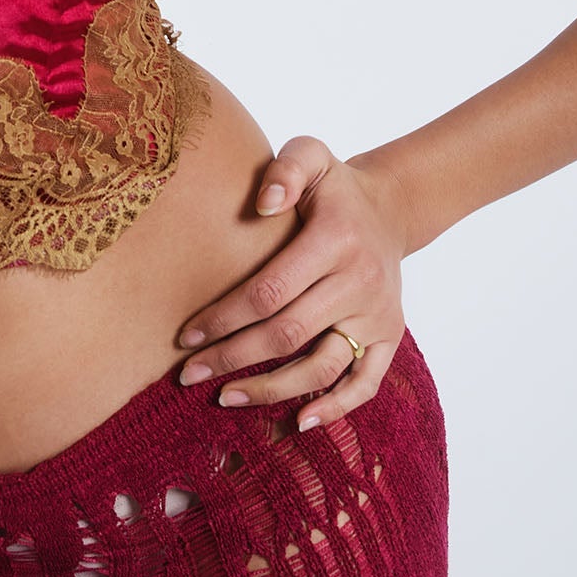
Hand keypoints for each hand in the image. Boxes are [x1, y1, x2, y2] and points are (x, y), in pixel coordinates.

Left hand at [174, 136, 410, 432]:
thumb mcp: (312, 156)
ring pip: (322, 366)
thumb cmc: (334, 186)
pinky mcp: (390, 336)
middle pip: (288, 334)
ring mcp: (378, 314)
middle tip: (188, 374)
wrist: (392, 208)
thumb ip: (286, 168)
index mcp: (335, 239)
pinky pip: (366, 383)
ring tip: (225, 397)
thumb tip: (262, 204)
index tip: (185, 334)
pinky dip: (336, 408)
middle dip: (232, 357)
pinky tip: (301, 421)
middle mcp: (360, 281)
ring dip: (272, 389)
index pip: (269, 290)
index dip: (224, 317)